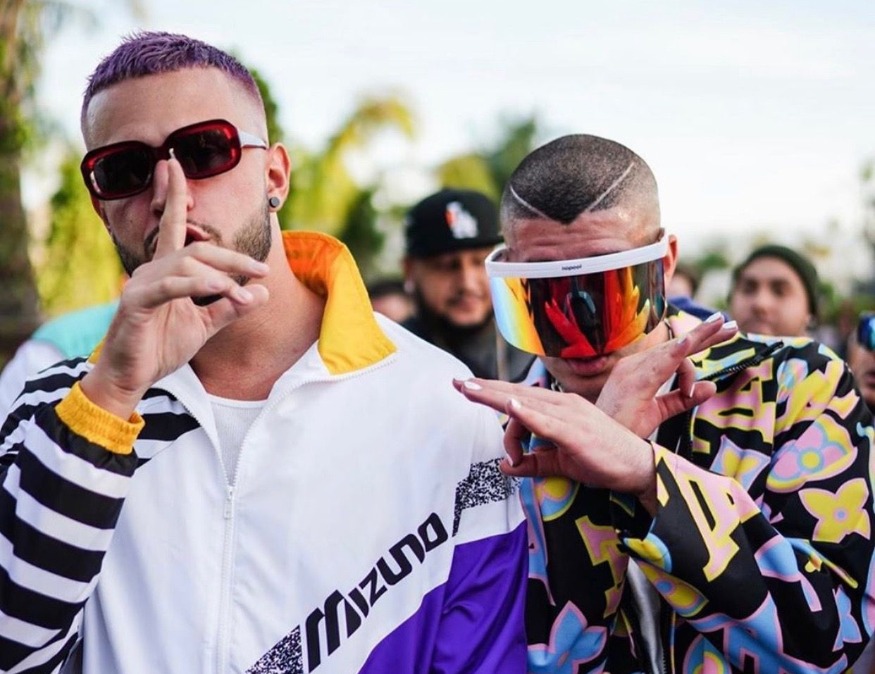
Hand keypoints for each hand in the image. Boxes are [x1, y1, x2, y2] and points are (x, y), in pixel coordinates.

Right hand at [81, 157, 269, 417]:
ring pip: (187, 264)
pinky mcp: (136, 303)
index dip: (175, 195)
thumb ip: (231, 307)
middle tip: (262, 269)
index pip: (173, 226)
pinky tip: (220, 289)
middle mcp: (152, 270)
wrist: (132, 378)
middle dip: (234, 257)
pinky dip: (198, 285)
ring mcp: (142, 284)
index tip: (176, 164)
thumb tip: (262, 292)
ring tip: (243, 294)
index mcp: (167, 271)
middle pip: (198, 248)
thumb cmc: (161, 347)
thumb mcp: (205, 325)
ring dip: (222, 277)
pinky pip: (170, 286)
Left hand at [453, 313, 737, 512]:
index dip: (492, 394)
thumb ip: (533, 463)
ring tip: (469, 391)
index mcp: (559, 408)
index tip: (468, 390)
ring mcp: (569, 415)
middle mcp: (562, 404)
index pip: (519, 399)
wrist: (638, 467)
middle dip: (484, 389)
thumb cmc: (602, 461)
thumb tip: (505, 466)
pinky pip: (546, 422)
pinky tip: (510, 406)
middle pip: (515, 394)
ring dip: (495, 397)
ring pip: (524, 403)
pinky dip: (526, 413)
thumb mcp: (561, 462)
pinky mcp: (575, 432)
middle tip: (457, 384)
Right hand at [596, 313, 737, 437]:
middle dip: (706, 334)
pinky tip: (690, 342)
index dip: (700, 342)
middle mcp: (635, 365)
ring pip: (672, 350)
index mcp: (639, 370)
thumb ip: (683, 398)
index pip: (675, 352)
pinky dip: (676, 352)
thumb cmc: (621, 429)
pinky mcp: (633, 382)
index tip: (725, 334)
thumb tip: (712, 386)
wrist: (596, 445)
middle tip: (733, 324)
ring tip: (722, 325)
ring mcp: (632, 371)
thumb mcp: (658, 412)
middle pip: (676, 345)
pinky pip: (659, 363)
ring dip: (698, 337)